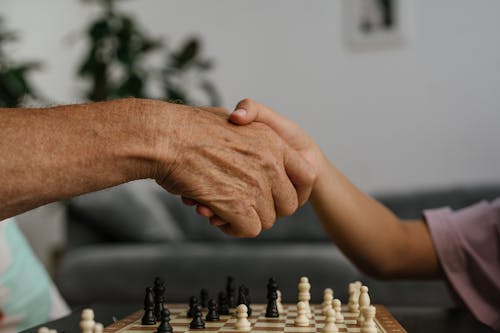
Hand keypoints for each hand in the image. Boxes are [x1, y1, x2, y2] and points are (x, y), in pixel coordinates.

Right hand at [152, 102, 314, 236]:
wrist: (164, 136)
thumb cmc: (188, 128)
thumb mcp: (230, 120)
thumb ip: (251, 134)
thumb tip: (252, 139)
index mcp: (273, 141)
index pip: (307, 175)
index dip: (294, 190)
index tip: (277, 195)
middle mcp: (270, 162)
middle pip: (288, 204)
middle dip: (268, 209)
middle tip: (244, 204)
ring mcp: (255, 184)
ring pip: (267, 220)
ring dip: (246, 219)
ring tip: (223, 207)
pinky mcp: (237, 205)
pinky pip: (248, 229)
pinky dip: (233, 228)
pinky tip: (216, 214)